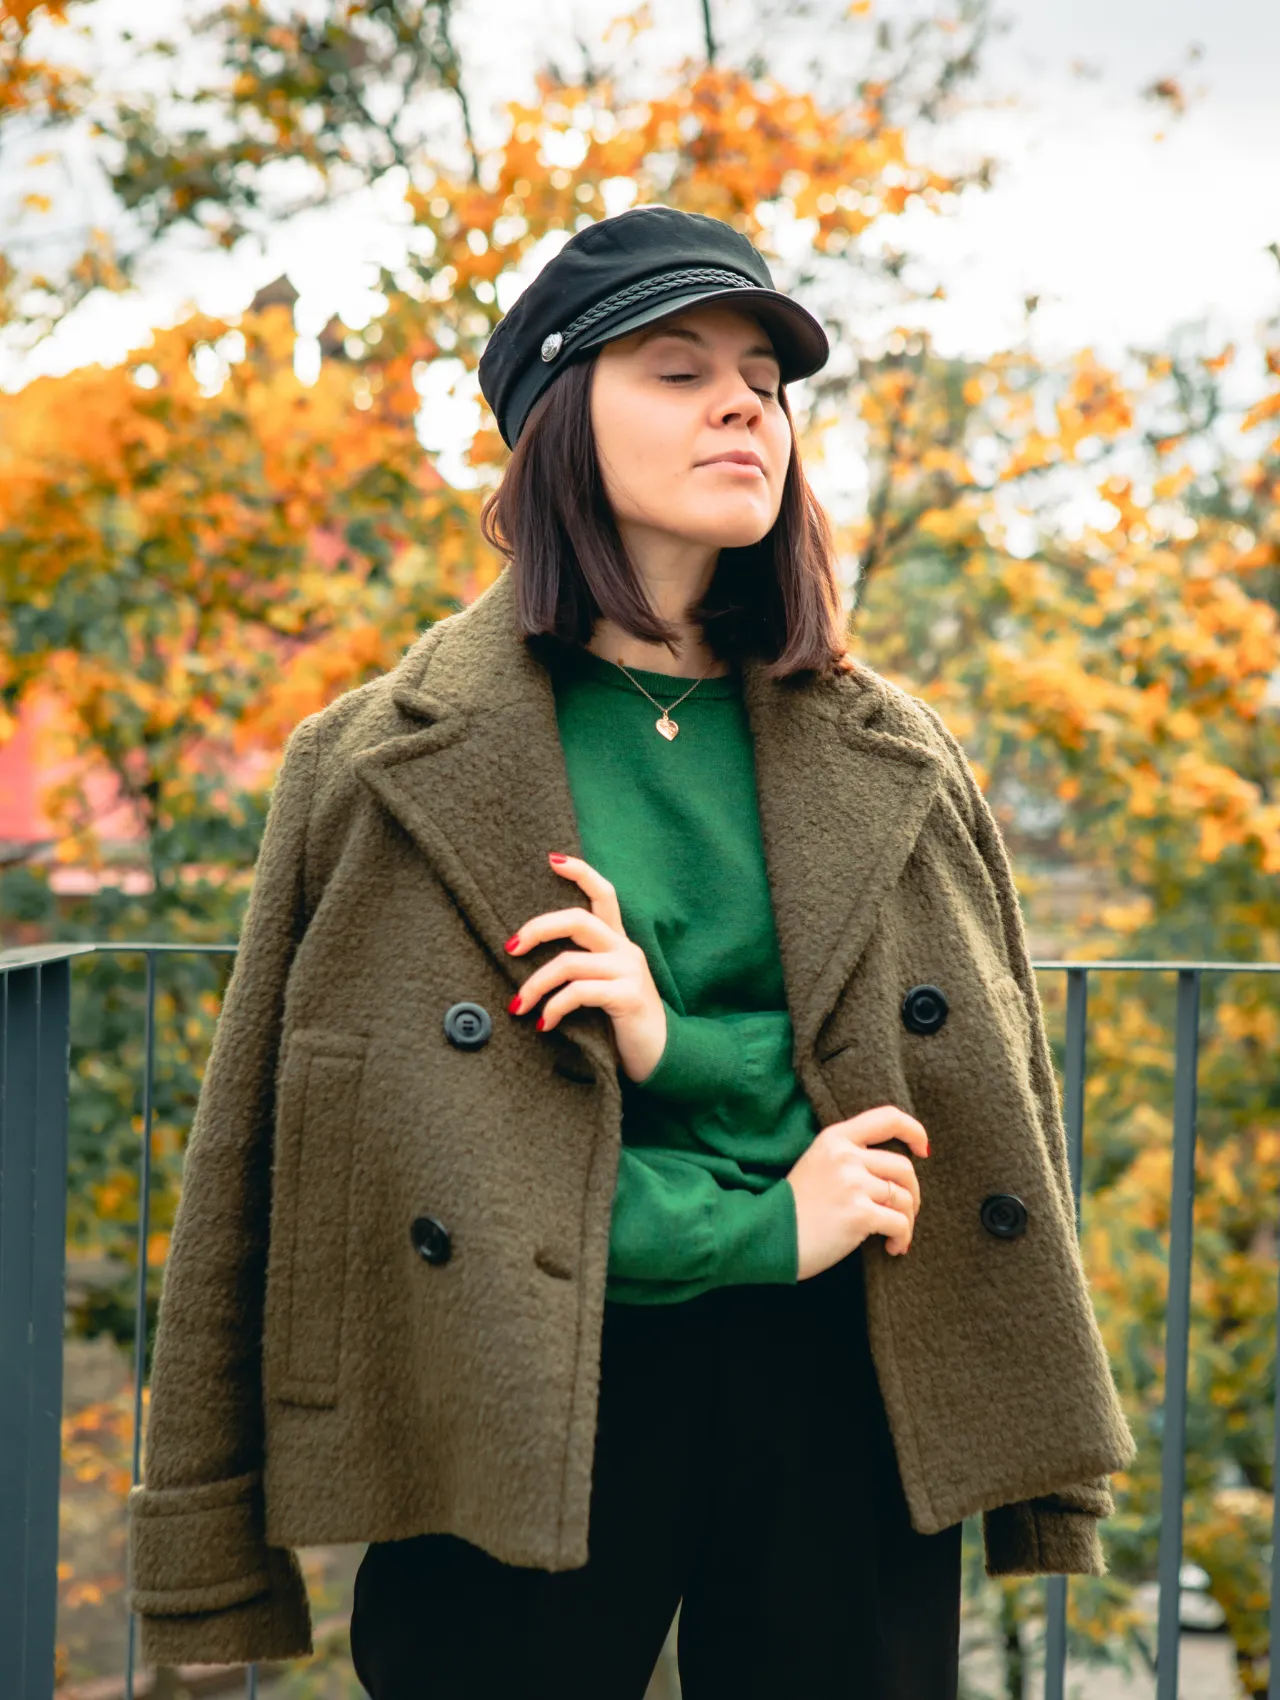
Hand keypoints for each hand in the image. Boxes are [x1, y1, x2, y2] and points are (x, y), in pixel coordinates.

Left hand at [505, 852, 667, 1082]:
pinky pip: (578, 993)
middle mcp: (626, 950)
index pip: (605, 894)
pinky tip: (545, 1024)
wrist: (661, 1056)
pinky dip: (554, 1008)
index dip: (581, 873)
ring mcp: (629, 971)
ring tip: (519, 1005)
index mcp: (619, 942)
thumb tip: (527, 961)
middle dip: (538, 929)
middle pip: (578, 920)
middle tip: (510, 947)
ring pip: (569, 962)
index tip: (552, 859)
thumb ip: (580, 968)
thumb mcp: (602, 987)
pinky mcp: (628, 996)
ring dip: (535, 985)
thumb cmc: (623, 1022)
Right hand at [785, 1105, 928, 1279]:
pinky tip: (892, 1248)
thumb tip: (895, 1171)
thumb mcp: (816, 1165)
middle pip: (904, 1167)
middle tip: (905, 1212)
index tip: (923, 1149)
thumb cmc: (793, 1207)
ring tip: (895, 1236)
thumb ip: (849, 1157)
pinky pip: (899, 1224)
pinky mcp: (859, 1214)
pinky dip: (902, 1239)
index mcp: (835, 1138)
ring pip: (904, 1198)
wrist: (765, 1236)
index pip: (887, 1118)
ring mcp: (852, 1184)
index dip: (914, 1131)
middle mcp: (845, 1156)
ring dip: (907, 1221)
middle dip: (913, 1193)